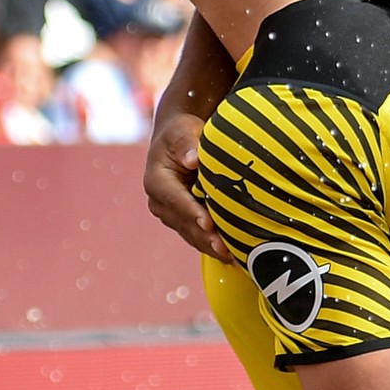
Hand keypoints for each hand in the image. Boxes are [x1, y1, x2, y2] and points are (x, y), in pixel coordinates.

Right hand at [144, 112, 232, 260]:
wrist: (180, 139)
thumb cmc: (183, 132)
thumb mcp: (183, 132)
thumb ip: (187, 145)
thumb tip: (193, 159)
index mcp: (157, 182)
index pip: (177, 200)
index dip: (193, 213)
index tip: (209, 223)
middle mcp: (160, 202)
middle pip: (185, 224)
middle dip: (205, 237)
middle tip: (226, 249)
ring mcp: (171, 214)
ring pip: (191, 234)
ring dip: (211, 246)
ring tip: (233, 257)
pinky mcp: (183, 220)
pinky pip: (198, 235)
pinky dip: (213, 244)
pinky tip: (233, 254)